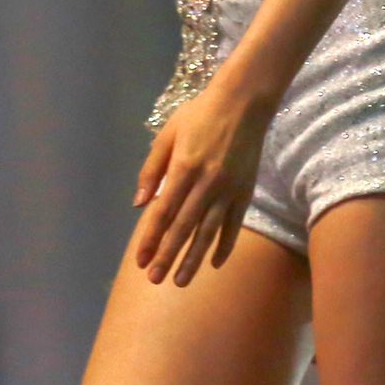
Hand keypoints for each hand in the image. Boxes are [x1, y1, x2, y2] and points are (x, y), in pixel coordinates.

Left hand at [131, 73, 275, 285]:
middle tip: (154, 280)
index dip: (150, 237)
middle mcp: (206, 184)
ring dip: (193, 259)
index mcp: (183, 168)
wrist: (242, 103)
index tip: (139, 259)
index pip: (163, 211)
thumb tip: (139, 204)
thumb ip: (151, 170)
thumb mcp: (167, 134)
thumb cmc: (198, 115)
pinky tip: (214, 263)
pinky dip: (224, 245)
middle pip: (183, 227)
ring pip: (208, 232)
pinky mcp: (245, 192)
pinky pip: (233, 224)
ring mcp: (228, 190)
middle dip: (167, 256)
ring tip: (180, 281)